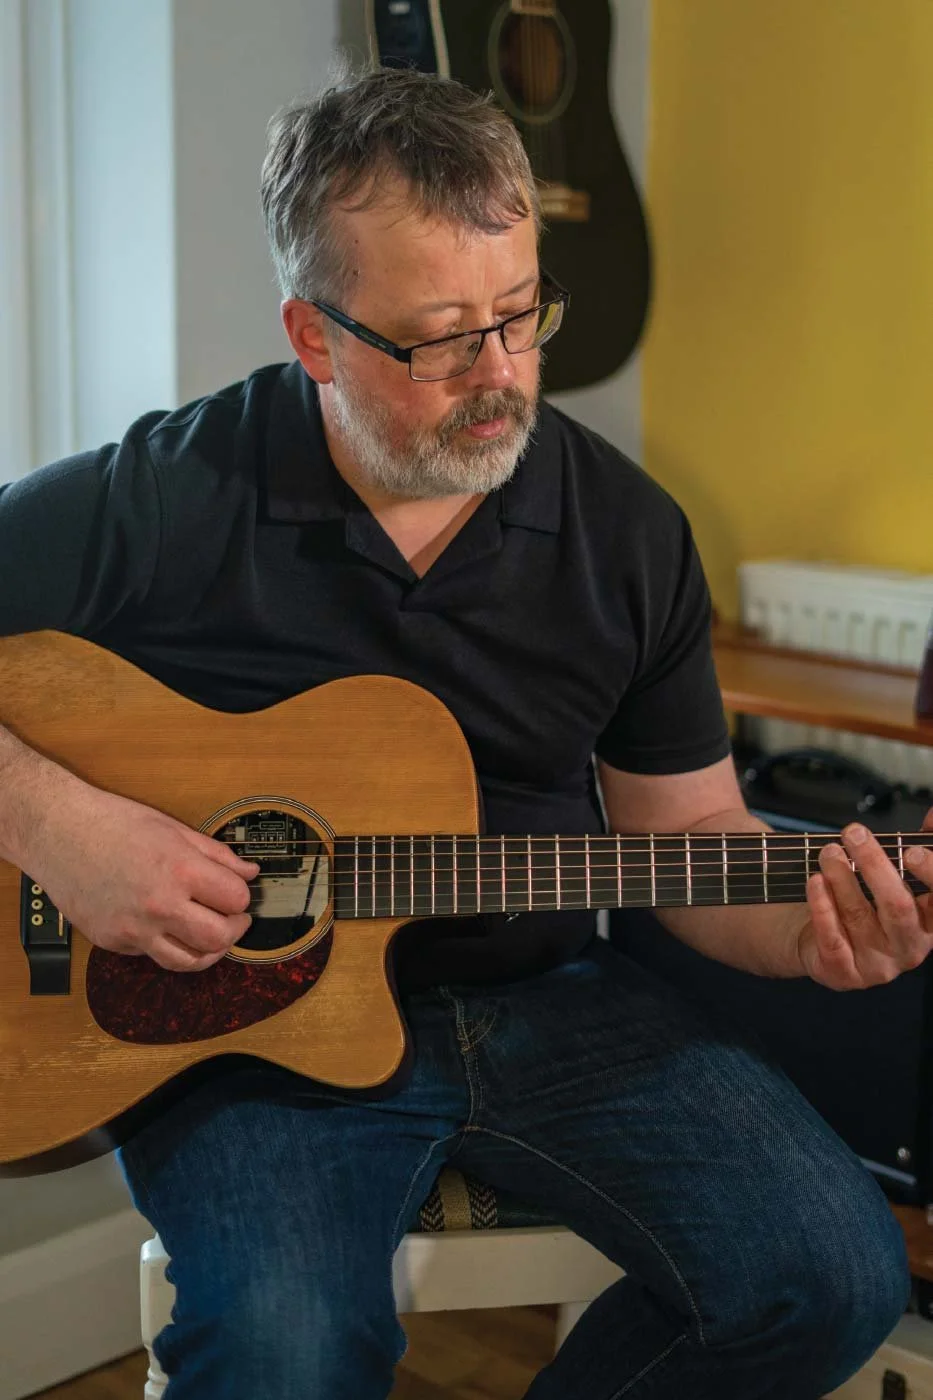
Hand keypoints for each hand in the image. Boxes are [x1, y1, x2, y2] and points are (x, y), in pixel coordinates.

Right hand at [26, 777, 258, 972]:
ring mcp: (134, 929)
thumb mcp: (173, 828)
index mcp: (179, 870)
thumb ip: (216, 855)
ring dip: (208, 951)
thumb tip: (248, 872)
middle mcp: (159, 905)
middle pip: (218, 938)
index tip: (238, 892)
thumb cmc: (111, 823)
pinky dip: (167, 946)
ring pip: (188, 962)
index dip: (243, 896)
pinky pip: (152, 955)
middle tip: (234, 919)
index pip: (236, 899)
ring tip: (210, 934)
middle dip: (235, 930)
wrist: (57, 833)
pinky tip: (169, 928)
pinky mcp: (113, 942)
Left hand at [797, 808, 932, 988]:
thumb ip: (921, 846)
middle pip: (897, 906)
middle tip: (853, 834)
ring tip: (828, 851)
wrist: (824, 947)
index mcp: (929, 923)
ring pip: (859, 917)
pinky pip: (832, 938)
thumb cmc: (869, 906)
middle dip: (874, 866)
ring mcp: (877, 965)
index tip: (911, 850)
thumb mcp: (895, 877)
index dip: (930, 876)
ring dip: (841, 877)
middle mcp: (909, 947)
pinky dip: (821, 907)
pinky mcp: (844, 973)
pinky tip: (814, 881)